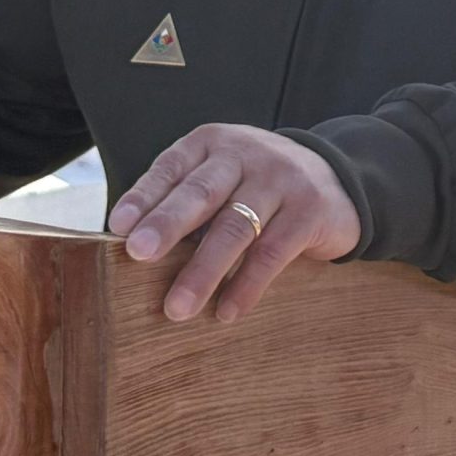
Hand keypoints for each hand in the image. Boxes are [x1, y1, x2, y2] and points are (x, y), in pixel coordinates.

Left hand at [106, 123, 361, 324]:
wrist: (338, 182)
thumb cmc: (258, 189)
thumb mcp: (223, 178)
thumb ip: (186, 200)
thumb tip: (132, 247)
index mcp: (214, 143)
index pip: (172, 167)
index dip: (144, 196)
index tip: (117, 227)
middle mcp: (246, 153)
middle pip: (201, 192)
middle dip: (167, 224)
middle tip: (138, 254)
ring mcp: (281, 179)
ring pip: (234, 226)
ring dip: (203, 271)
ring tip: (177, 308)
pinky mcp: (310, 209)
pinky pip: (272, 252)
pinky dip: (246, 286)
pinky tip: (226, 312)